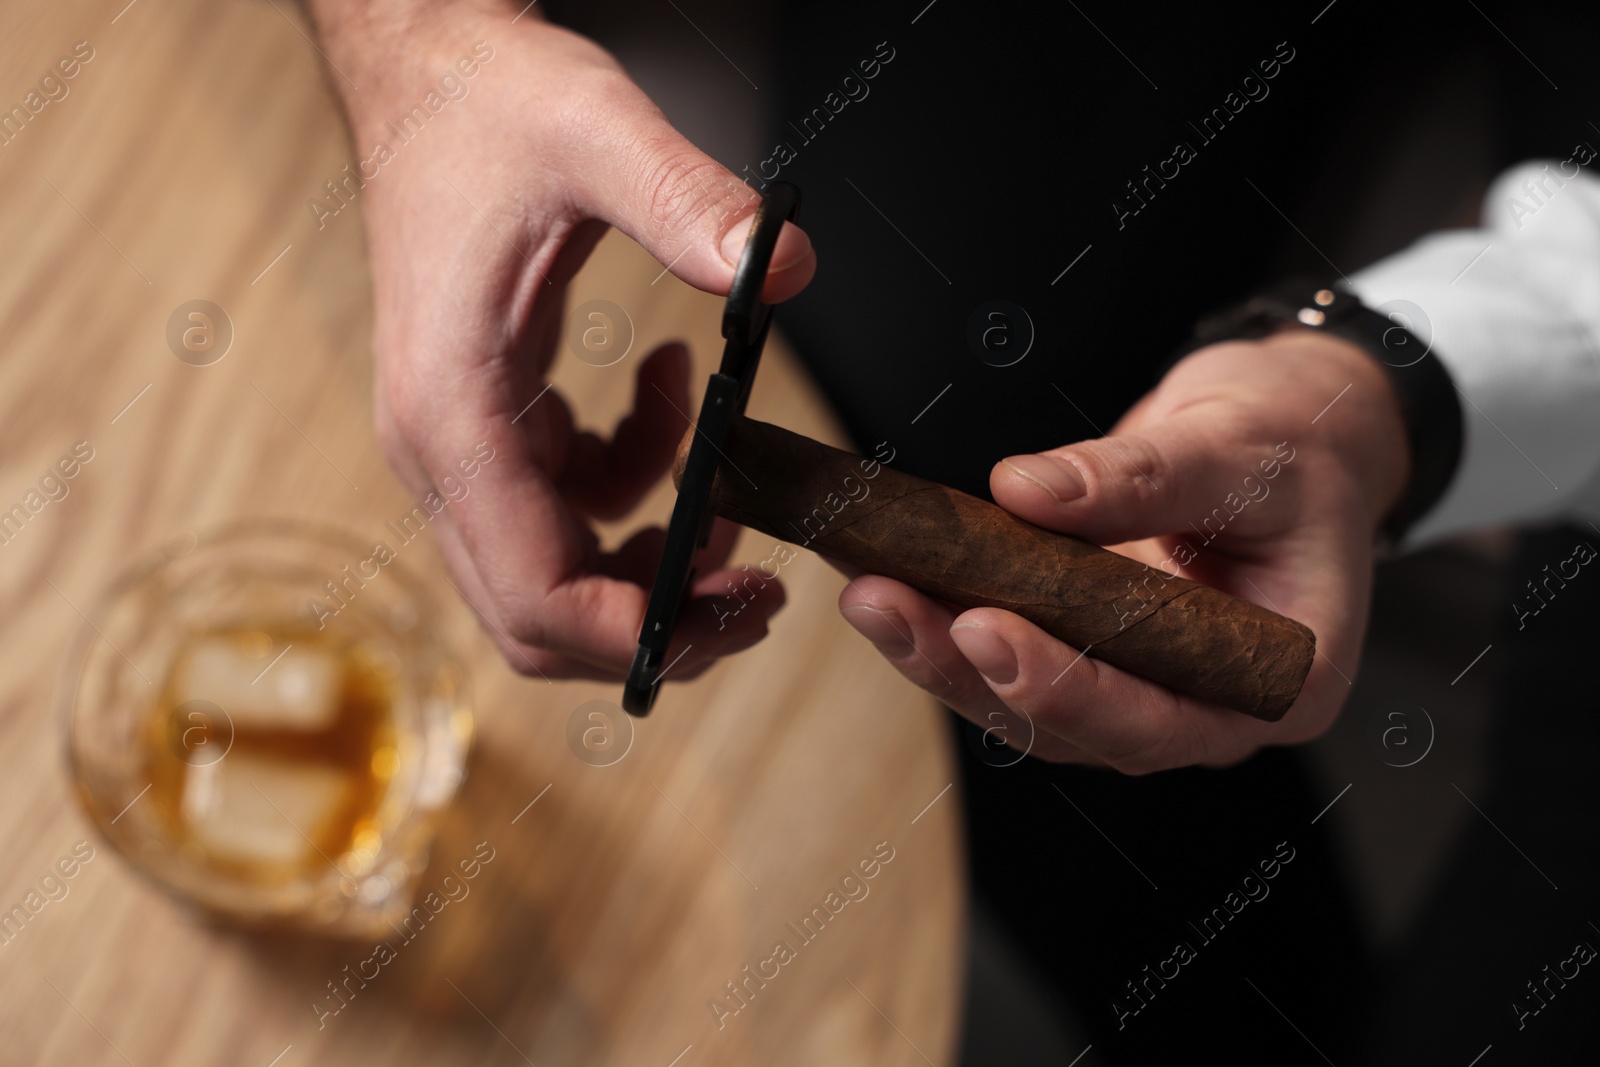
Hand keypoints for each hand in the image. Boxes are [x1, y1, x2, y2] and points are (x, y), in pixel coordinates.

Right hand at [308, 0, 814, 678]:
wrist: (425, 73)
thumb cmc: (486, 105)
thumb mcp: (595, 133)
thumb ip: (688, 202)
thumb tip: (783, 270)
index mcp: (452, 412)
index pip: (536, 594)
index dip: (642, 634)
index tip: (737, 608)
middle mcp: (440, 449)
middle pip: (539, 614)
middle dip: (656, 616)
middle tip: (755, 586)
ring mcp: (458, 442)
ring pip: (555, 570)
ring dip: (652, 551)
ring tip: (730, 483)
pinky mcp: (487, 422)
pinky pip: (566, 503)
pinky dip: (634, 479)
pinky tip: (672, 395)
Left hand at [840, 330, 1409, 770]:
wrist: (1290, 435)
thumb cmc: (1296, 448)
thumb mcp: (1237, 449)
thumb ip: (1142, 476)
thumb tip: (1025, 491)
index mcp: (1279, 682)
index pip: (1164, 719)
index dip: (1069, 689)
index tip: (986, 631)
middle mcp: (1204, 705)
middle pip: (1073, 724)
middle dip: (970, 670)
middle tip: (887, 605)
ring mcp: (1141, 687)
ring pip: (1025, 703)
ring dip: (939, 652)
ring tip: (868, 592)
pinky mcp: (1089, 654)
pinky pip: (1011, 656)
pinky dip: (946, 620)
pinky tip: (884, 577)